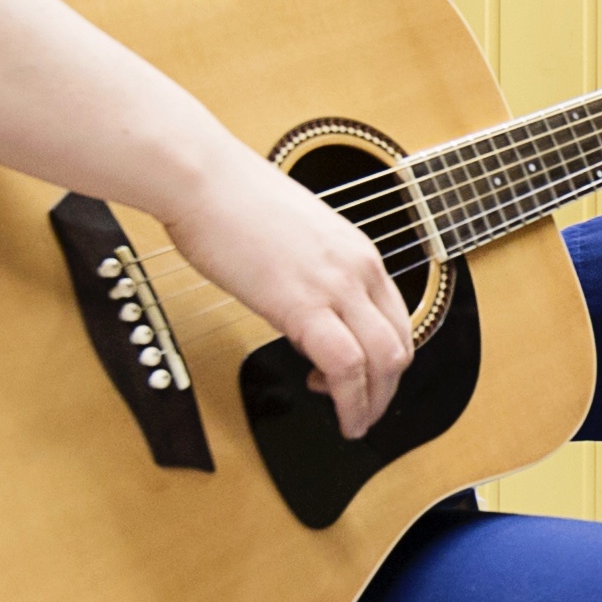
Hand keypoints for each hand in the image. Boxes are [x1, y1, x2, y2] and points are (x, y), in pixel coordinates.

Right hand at [159, 147, 413, 440]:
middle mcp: (359, 268)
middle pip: (400, 343)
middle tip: (365, 411)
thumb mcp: (294, 235)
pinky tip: (339, 415)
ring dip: (374, 403)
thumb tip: (301, 306)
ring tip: (353, 423)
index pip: (397, 317)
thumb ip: (311, 271)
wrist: (201, 178)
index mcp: (358, 250)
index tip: (364, 377)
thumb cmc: (230, 200)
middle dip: (387, 388)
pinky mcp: (304, 305)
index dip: (386, 357)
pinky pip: (346, 367)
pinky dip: (350, 401)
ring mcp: (336, 286)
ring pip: (384, 361)